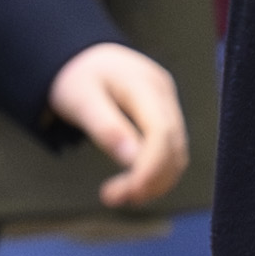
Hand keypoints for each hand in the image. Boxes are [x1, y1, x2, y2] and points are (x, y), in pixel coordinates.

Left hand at [52, 40, 188, 205]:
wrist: (83, 57)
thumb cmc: (77, 77)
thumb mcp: (81, 100)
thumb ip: (107, 128)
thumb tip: (132, 160)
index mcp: (143, 84)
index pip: (160, 132)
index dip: (150, 168)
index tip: (128, 192)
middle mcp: (164, 93)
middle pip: (173, 145)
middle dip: (150, 179)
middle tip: (112, 198)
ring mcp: (168, 103)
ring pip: (176, 151)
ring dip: (155, 180)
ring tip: (120, 195)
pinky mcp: (165, 114)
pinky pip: (171, 149)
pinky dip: (157, 171)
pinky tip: (134, 182)